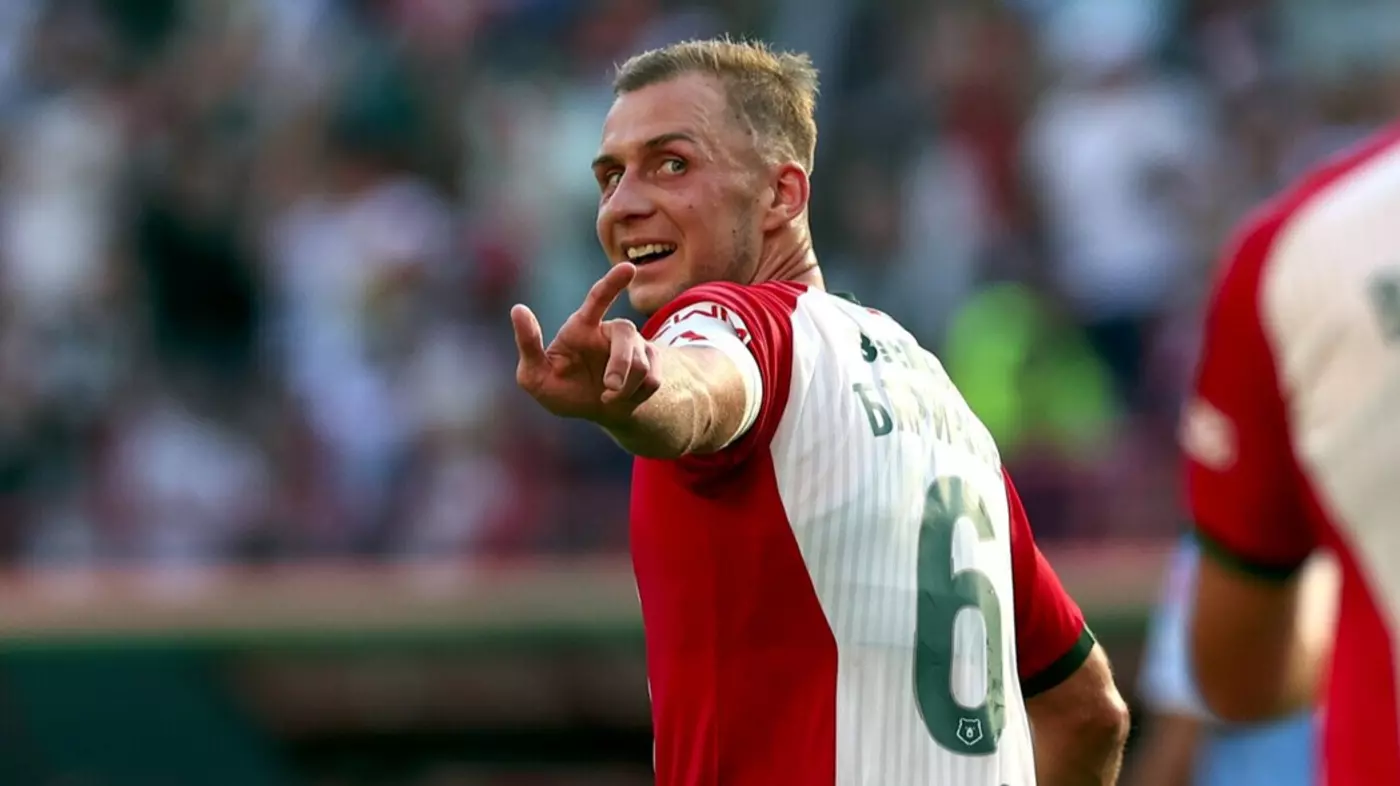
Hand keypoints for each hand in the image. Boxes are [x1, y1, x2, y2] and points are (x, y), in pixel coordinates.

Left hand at [512, 263, 662, 425]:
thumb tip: (518, 308)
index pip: (598, 298)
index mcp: (583, 326)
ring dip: (625, 389)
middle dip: (621, 365)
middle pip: (626, 334)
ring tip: (608, 397)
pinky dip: (636, 396)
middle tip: (609, 390)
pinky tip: (624, 398)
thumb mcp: (534, 376)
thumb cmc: (559, 390)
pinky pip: (653, 379)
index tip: (627, 268)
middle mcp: (611, 330)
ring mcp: (635, 345)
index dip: (612, 283)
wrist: (592, 411)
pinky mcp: (652, 363)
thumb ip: (528, 344)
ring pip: (641, 363)